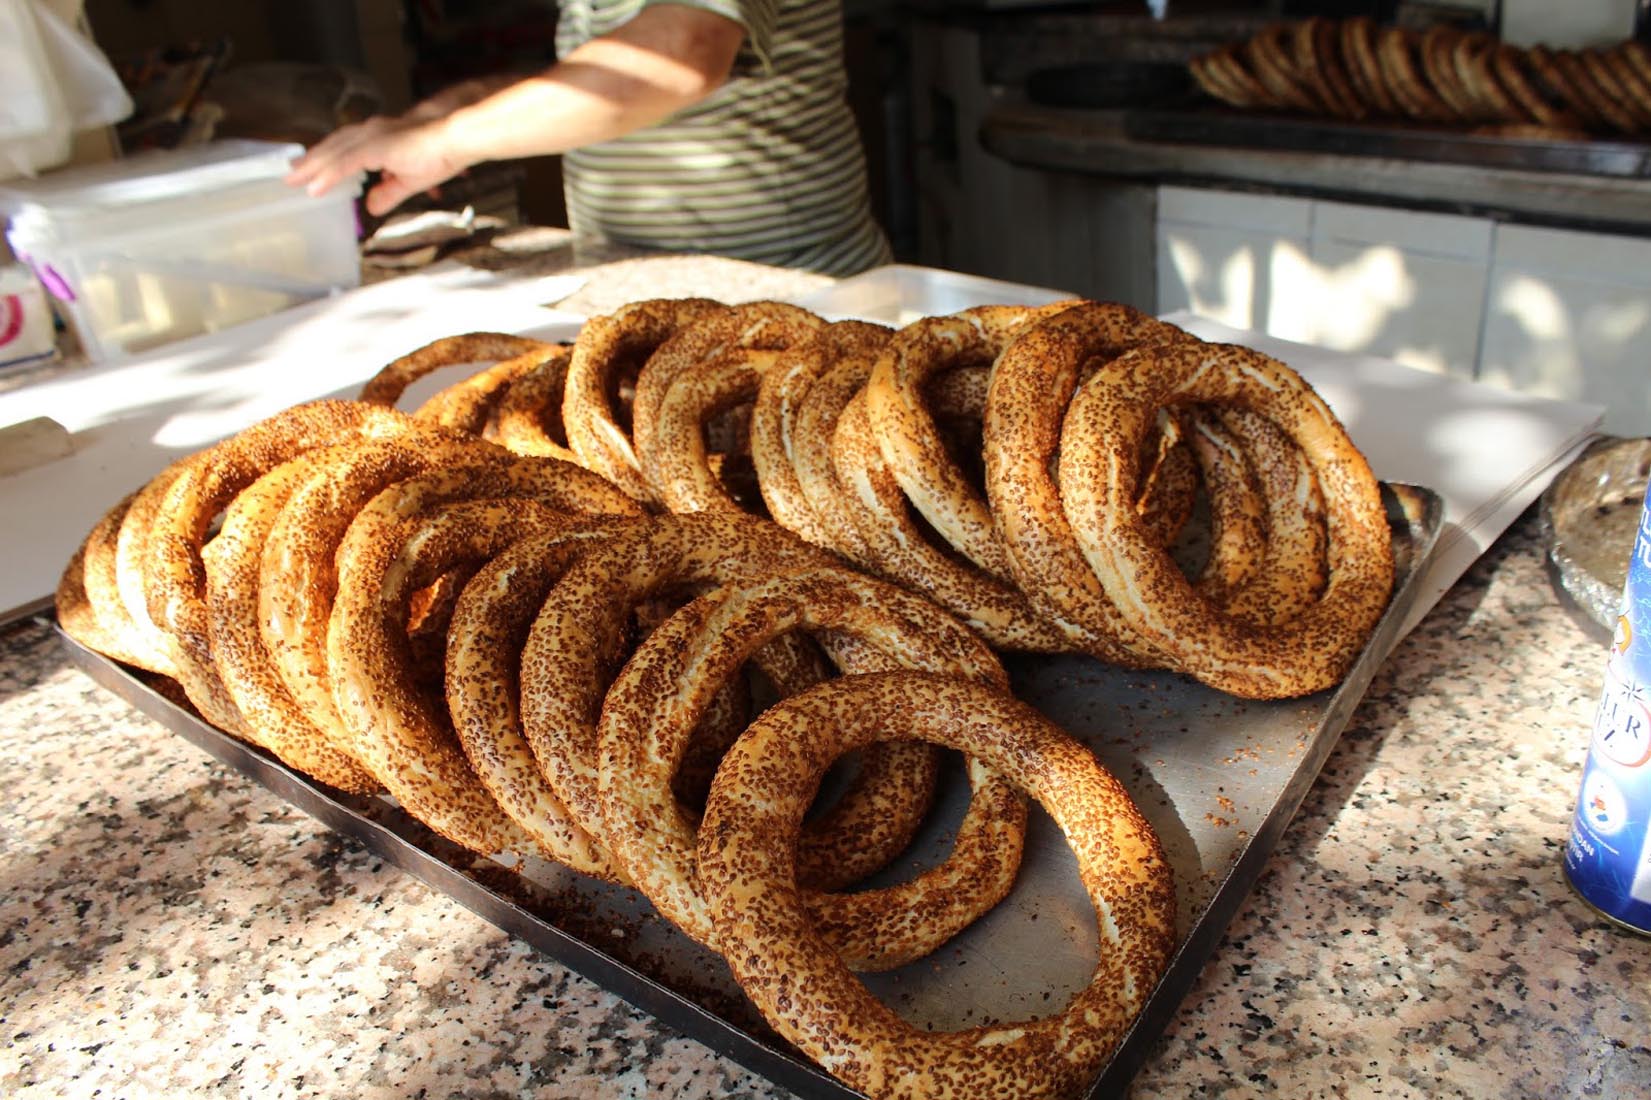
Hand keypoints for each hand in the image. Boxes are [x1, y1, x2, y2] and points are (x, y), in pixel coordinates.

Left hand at [285, 113, 468, 216]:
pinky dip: (328, 175)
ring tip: (293, 180)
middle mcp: (371, 133)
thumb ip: (389, 193)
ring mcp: (372, 138)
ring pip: (334, 153)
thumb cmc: (440, 153)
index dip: (325, 159)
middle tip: (290, 174)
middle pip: (333, 146)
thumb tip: (370, 206)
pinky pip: (346, 163)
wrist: (457, 139)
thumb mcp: (410, 181)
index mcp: (379, 139)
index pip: (344, 147)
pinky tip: (314, 187)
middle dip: (311, 161)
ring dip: (312, 166)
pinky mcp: (377, 147)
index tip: (307, 171)